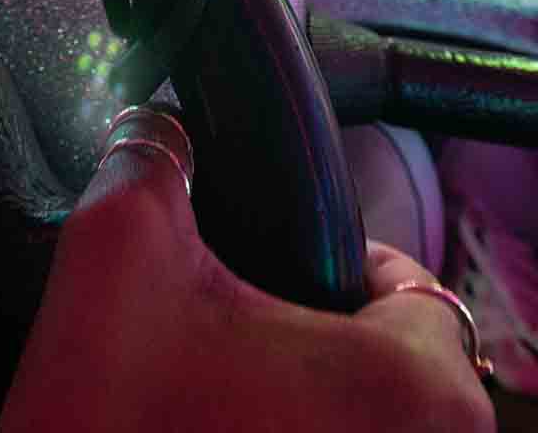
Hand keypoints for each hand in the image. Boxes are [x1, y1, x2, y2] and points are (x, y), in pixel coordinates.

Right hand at [0, 129, 494, 432]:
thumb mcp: (116, 260)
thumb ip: (150, 165)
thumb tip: (157, 136)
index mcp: (421, 389)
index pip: (405, 284)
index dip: (329, 259)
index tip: (265, 270)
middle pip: (392, 370)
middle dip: (313, 348)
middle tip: (223, 350)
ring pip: (361, 432)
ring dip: (300, 417)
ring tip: (208, 411)